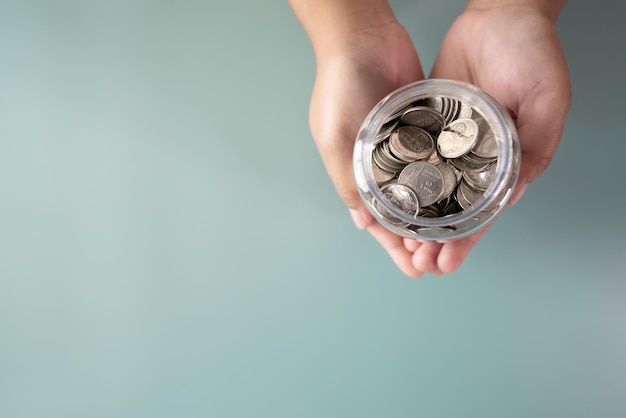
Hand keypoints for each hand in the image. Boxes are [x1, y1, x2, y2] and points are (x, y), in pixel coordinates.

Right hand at [308, 21, 433, 276]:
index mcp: (354, 171)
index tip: (413, 269)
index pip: (376, 220)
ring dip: (434, 216)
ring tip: (453, 238)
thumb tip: (363, 223)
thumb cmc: (340, 84)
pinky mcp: (423, 127)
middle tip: (438, 261)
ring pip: (423, 191)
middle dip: (418, 239)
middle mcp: (380, 164)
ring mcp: (403, 146)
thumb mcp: (335, 137)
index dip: (393, 246)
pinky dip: (446, 180)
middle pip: (403, 212)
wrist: (362, 36)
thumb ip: (348, 180)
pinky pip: (436, 160)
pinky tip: (462, 196)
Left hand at [399, 2, 571, 275]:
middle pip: (452, 208)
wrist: (502, 14)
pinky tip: (391, 197)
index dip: (466, 239)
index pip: (484, 211)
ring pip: (430, 188)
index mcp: (508, 160)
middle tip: (416, 263)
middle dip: (435, 238)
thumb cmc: (534, 54)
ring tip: (400, 242)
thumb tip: (513, 194)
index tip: (444, 263)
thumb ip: (535, 147)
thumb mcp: (548, 101)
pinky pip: (416, 155)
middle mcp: (477, 156)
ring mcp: (451, 141)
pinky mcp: (431, 121)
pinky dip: (404, 178)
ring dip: (417, 216)